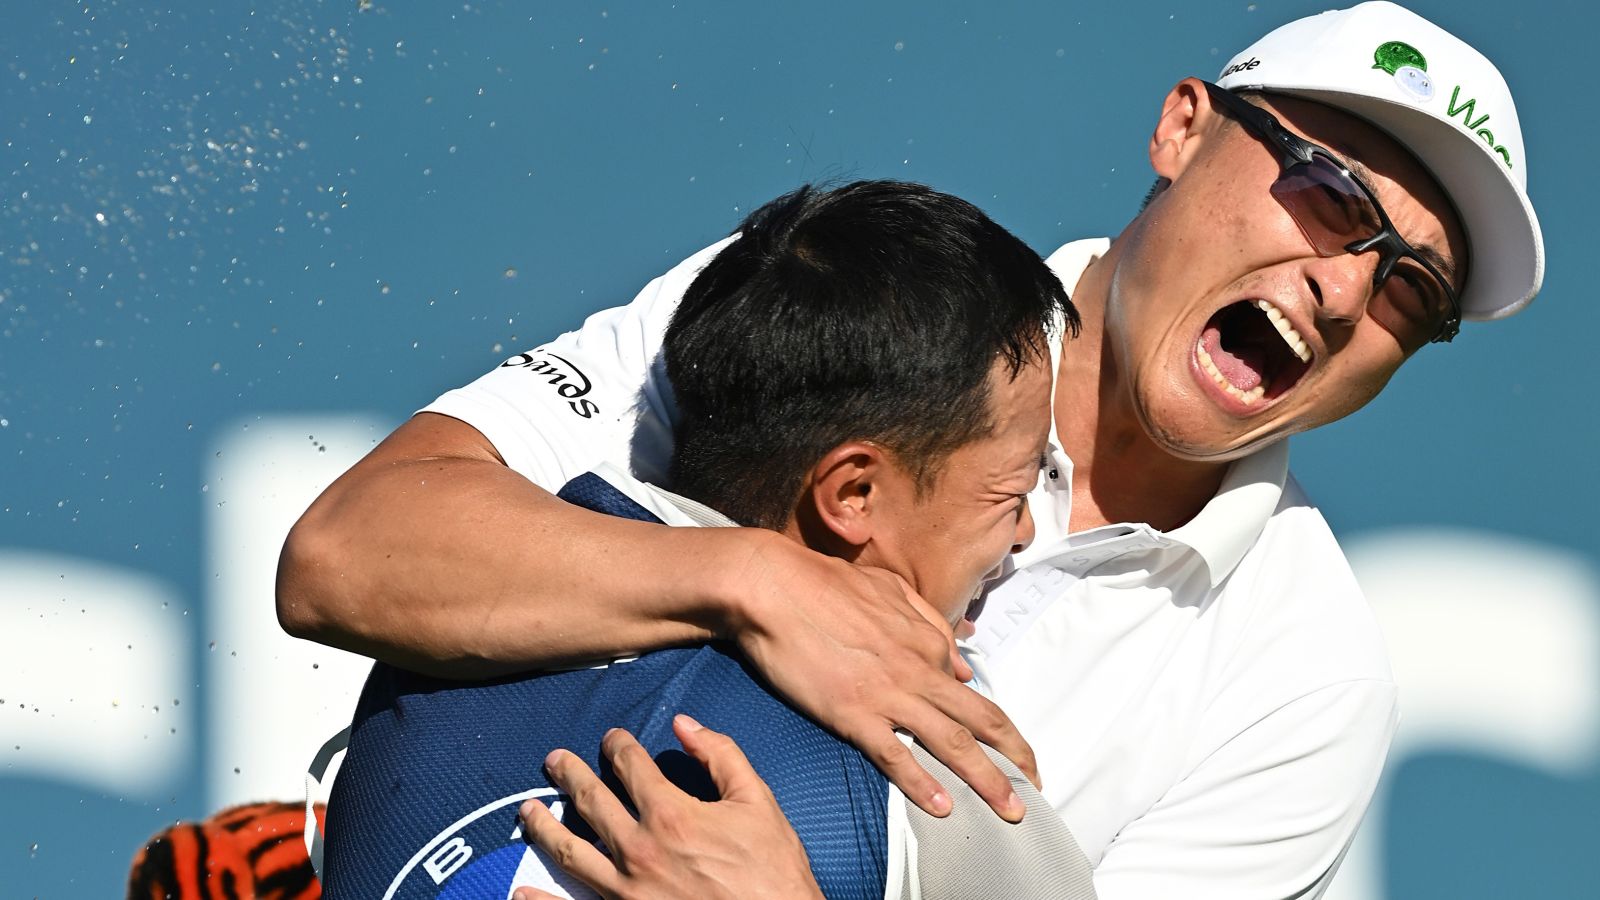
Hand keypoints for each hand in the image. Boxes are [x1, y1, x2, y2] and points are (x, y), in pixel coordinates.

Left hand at [513, 715, 821, 899]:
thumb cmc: (772, 872)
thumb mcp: (759, 803)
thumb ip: (721, 756)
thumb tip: (685, 724)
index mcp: (670, 814)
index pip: (631, 766)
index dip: (619, 746)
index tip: (613, 739)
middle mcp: (638, 850)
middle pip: (590, 801)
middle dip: (569, 774)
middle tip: (554, 760)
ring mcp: (625, 890)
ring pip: (569, 851)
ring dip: (544, 827)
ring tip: (528, 810)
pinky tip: (519, 889)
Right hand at [723, 530, 1036, 821]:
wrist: (772, 586)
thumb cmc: (823, 583)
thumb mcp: (890, 590)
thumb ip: (931, 624)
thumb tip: (962, 662)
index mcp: (927, 640)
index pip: (970, 689)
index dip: (993, 723)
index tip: (1006, 750)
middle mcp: (918, 668)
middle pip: (982, 720)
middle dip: (1016, 758)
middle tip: (1036, 786)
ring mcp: (888, 693)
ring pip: (952, 743)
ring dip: (987, 780)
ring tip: (1010, 810)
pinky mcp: (852, 712)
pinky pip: (895, 754)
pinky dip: (921, 784)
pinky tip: (941, 806)